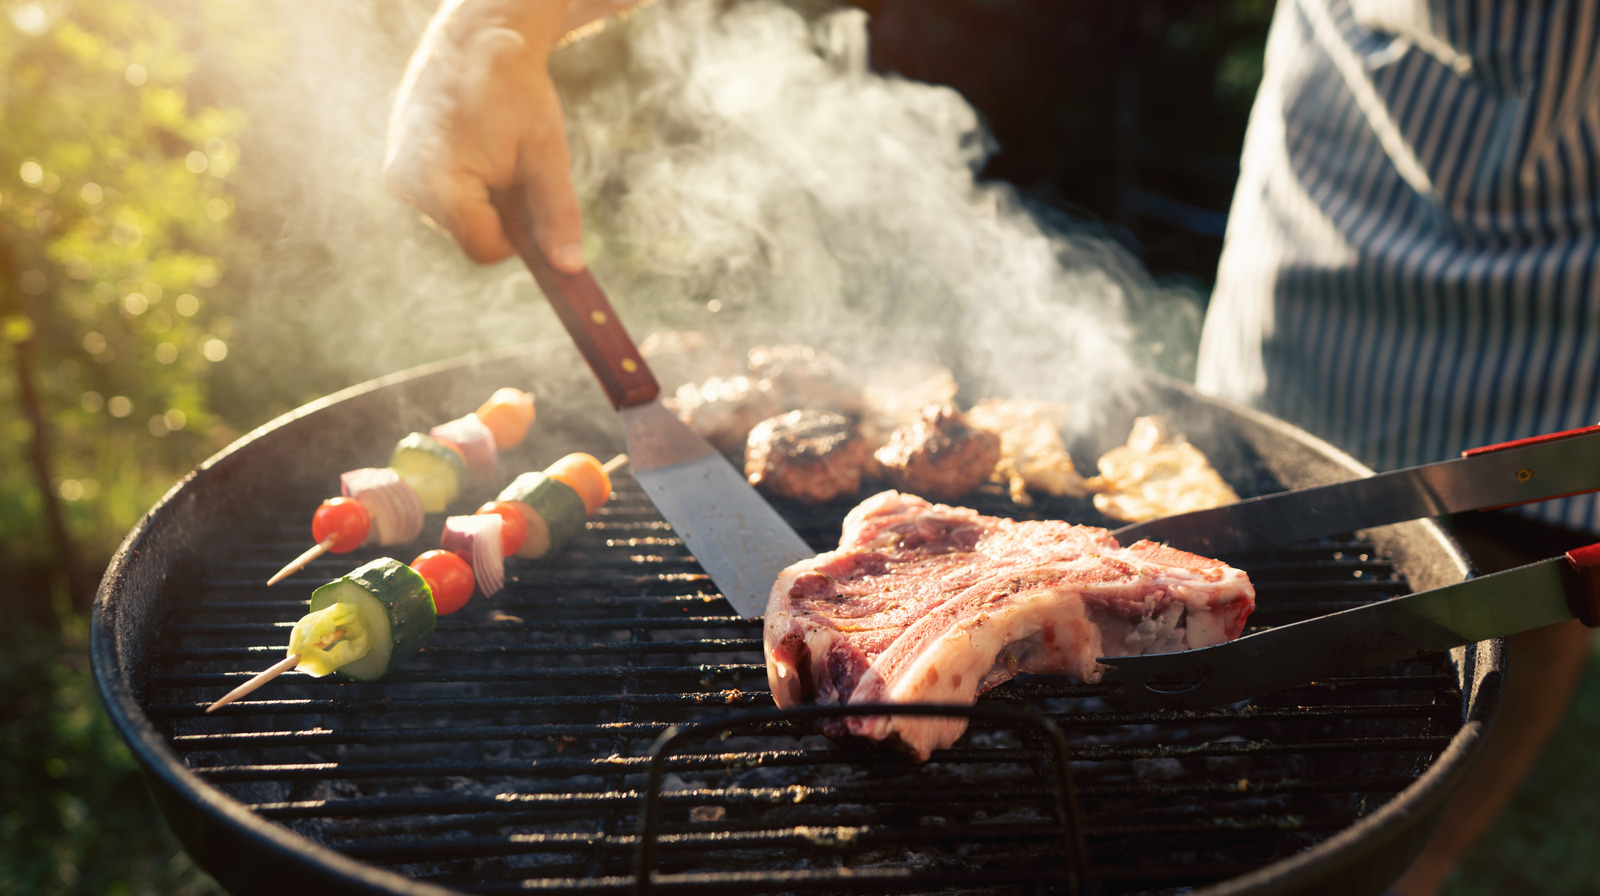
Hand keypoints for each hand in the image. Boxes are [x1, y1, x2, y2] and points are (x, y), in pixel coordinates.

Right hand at [383, 1, 585, 269]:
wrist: (475, 40)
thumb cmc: (515, 93)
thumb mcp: (546, 155)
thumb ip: (557, 215)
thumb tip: (569, 269)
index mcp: (437, 182)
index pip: (484, 249)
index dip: (518, 235)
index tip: (532, 201)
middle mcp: (405, 183)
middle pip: (469, 235)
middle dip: (499, 212)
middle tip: (513, 164)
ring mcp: (396, 175)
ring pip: (456, 219)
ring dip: (482, 198)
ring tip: (490, 148)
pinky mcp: (397, 167)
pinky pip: (441, 199)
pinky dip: (464, 185)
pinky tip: (472, 146)